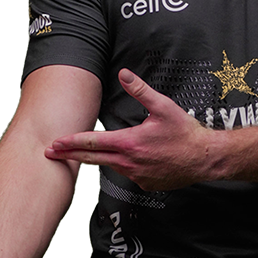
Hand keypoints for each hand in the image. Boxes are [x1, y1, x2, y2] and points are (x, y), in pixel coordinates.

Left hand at [44, 69, 214, 190]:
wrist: (205, 158)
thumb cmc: (186, 134)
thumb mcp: (163, 107)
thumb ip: (141, 90)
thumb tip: (125, 74)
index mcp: (130, 143)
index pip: (93, 143)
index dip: (71, 142)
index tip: (55, 143)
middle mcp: (129, 162)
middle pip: (92, 159)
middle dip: (70, 155)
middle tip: (52, 154)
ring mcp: (137, 175)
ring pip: (111, 166)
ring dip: (100, 160)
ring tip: (90, 154)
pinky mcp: (146, 184)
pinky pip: (130, 174)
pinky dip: (127, 166)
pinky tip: (137, 159)